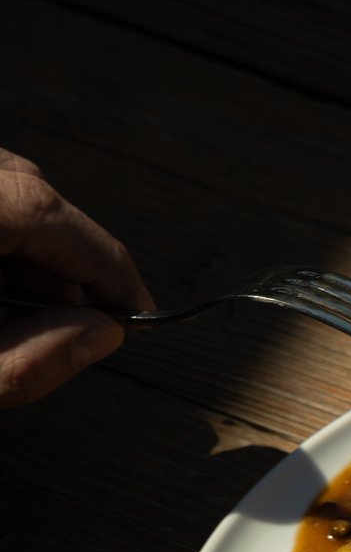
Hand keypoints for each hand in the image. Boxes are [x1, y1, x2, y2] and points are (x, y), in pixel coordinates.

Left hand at [0, 150, 151, 406]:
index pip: (47, 214)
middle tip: (73, 323)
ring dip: (25, 252)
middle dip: (63, 262)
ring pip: (5, 191)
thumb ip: (28, 360)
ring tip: (14, 315)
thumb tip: (101, 334)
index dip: (105, 264)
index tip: (137, 308)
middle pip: (28, 194)